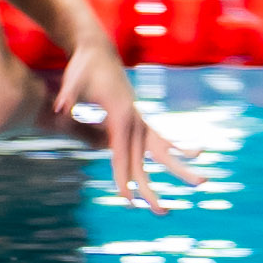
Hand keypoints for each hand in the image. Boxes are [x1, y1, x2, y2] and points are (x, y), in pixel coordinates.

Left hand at [51, 39, 193, 209]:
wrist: (96, 50)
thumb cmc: (82, 67)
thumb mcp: (72, 80)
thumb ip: (67, 95)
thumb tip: (59, 106)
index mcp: (120, 115)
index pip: (121, 154)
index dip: (123, 178)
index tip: (127, 200)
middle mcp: (134, 118)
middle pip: (142, 159)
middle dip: (149, 188)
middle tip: (162, 212)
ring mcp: (139, 117)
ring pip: (159, 151)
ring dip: (178, 169)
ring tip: (203, 183)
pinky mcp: (139, 115)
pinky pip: (159, 138)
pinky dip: (176, 147)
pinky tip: (195, 153)